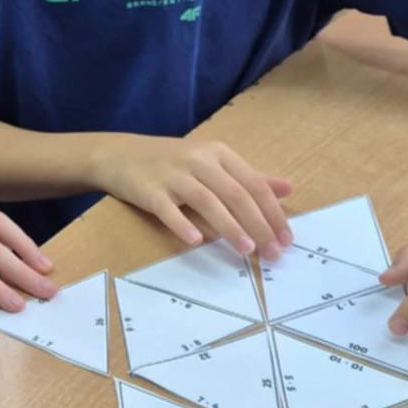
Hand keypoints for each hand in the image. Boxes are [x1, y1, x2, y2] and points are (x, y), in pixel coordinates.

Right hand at [91, 135, 292, 257]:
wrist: (119, 154)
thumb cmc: (172, 163)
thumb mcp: (213, 162)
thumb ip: (249, 176)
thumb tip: (288, 188)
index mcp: (218, 154)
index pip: (254, 184)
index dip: (273, 212)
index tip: (287, 239)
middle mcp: (199, 160)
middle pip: (235, 194)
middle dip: (259, 225)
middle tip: (273, 253)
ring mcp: (173, 175)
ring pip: (207, 201)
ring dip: (230, 227)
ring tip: (247, 251)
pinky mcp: (149, 190)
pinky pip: (168, 209)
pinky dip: (182, 224)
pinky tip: (196, 241)